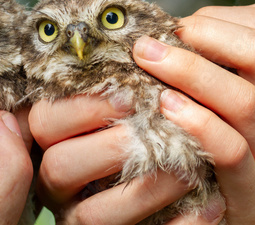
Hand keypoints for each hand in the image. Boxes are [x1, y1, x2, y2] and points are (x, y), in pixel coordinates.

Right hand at [29, 1, 254, 223]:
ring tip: (191, 166)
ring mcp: (80, 215)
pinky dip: (177, 224)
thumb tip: (142, 47)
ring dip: (148, 187)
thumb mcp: (119, 109)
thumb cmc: (137, 134)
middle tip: (155, 129)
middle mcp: (57, 182)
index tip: (128, 94)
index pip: (44, 122)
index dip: (83, 107)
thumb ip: (117, 89)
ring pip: (94, 213)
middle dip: (110, 146)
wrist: (155, 191)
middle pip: (58, 166)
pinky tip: (209, 205)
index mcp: (53, 142)